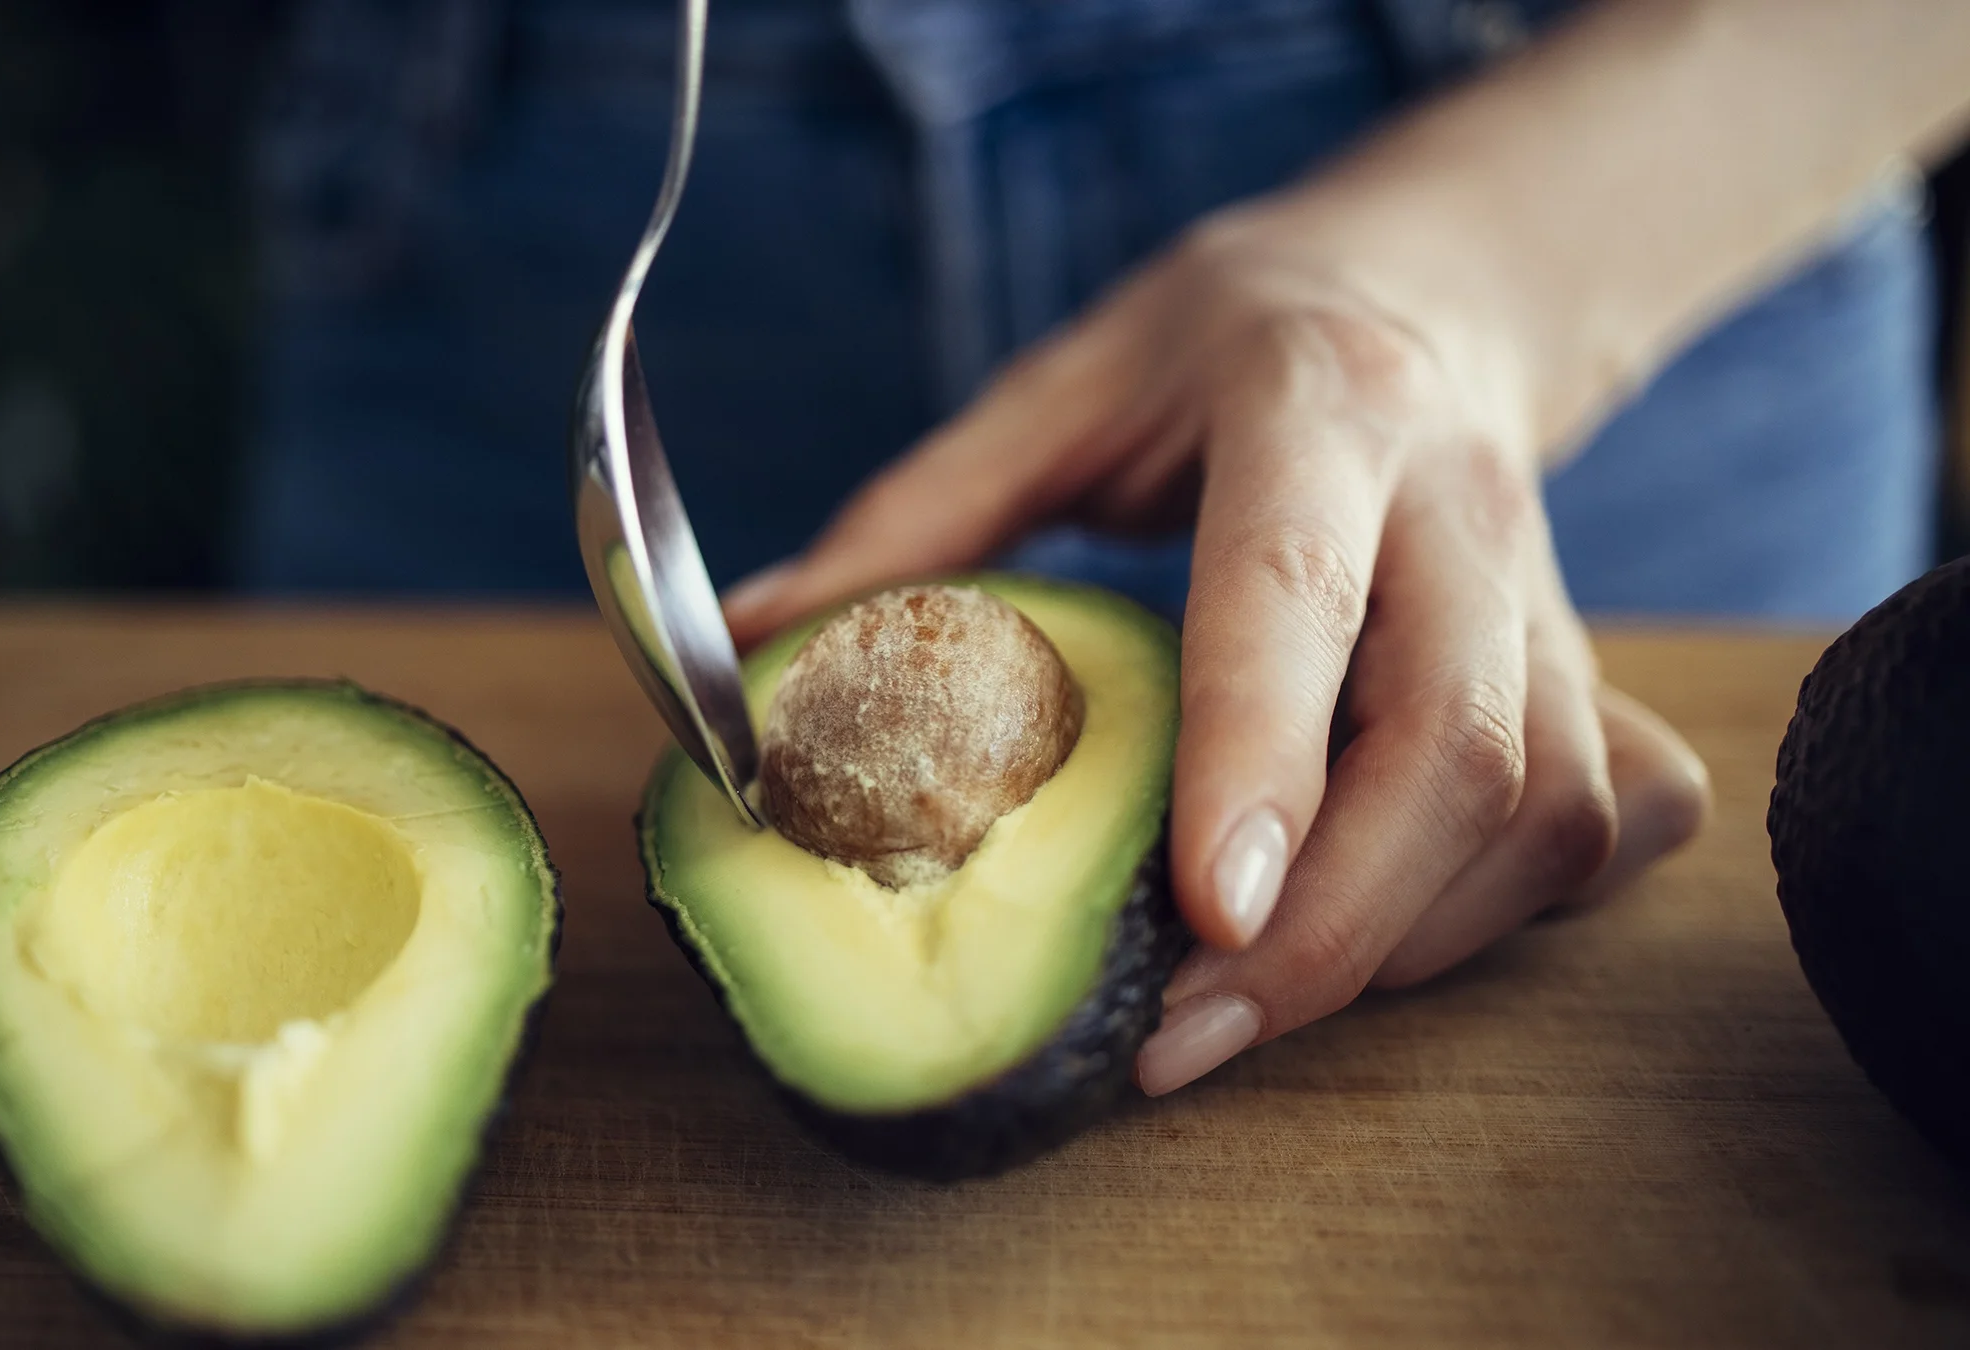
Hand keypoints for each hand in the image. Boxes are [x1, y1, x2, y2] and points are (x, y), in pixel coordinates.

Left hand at [722, 205, 1710, 1096]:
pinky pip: (1606, 821)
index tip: (1208, 912)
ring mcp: (1547, 590)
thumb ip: (916, 519)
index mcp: (1311, 409)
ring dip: (1403, 944)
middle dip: (1333, 927)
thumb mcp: (1061, 388)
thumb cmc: (1219, 346)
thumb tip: (753, 647)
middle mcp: (1456, 503)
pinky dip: (1508, 912)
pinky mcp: (1593, 663)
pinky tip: (1398, 927)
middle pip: (1458, 746)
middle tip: (1184, 1037)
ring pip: (1545, 807)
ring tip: (1245, 1006)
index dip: (1262, 756)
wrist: (1425, 286)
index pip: (1297, 592)